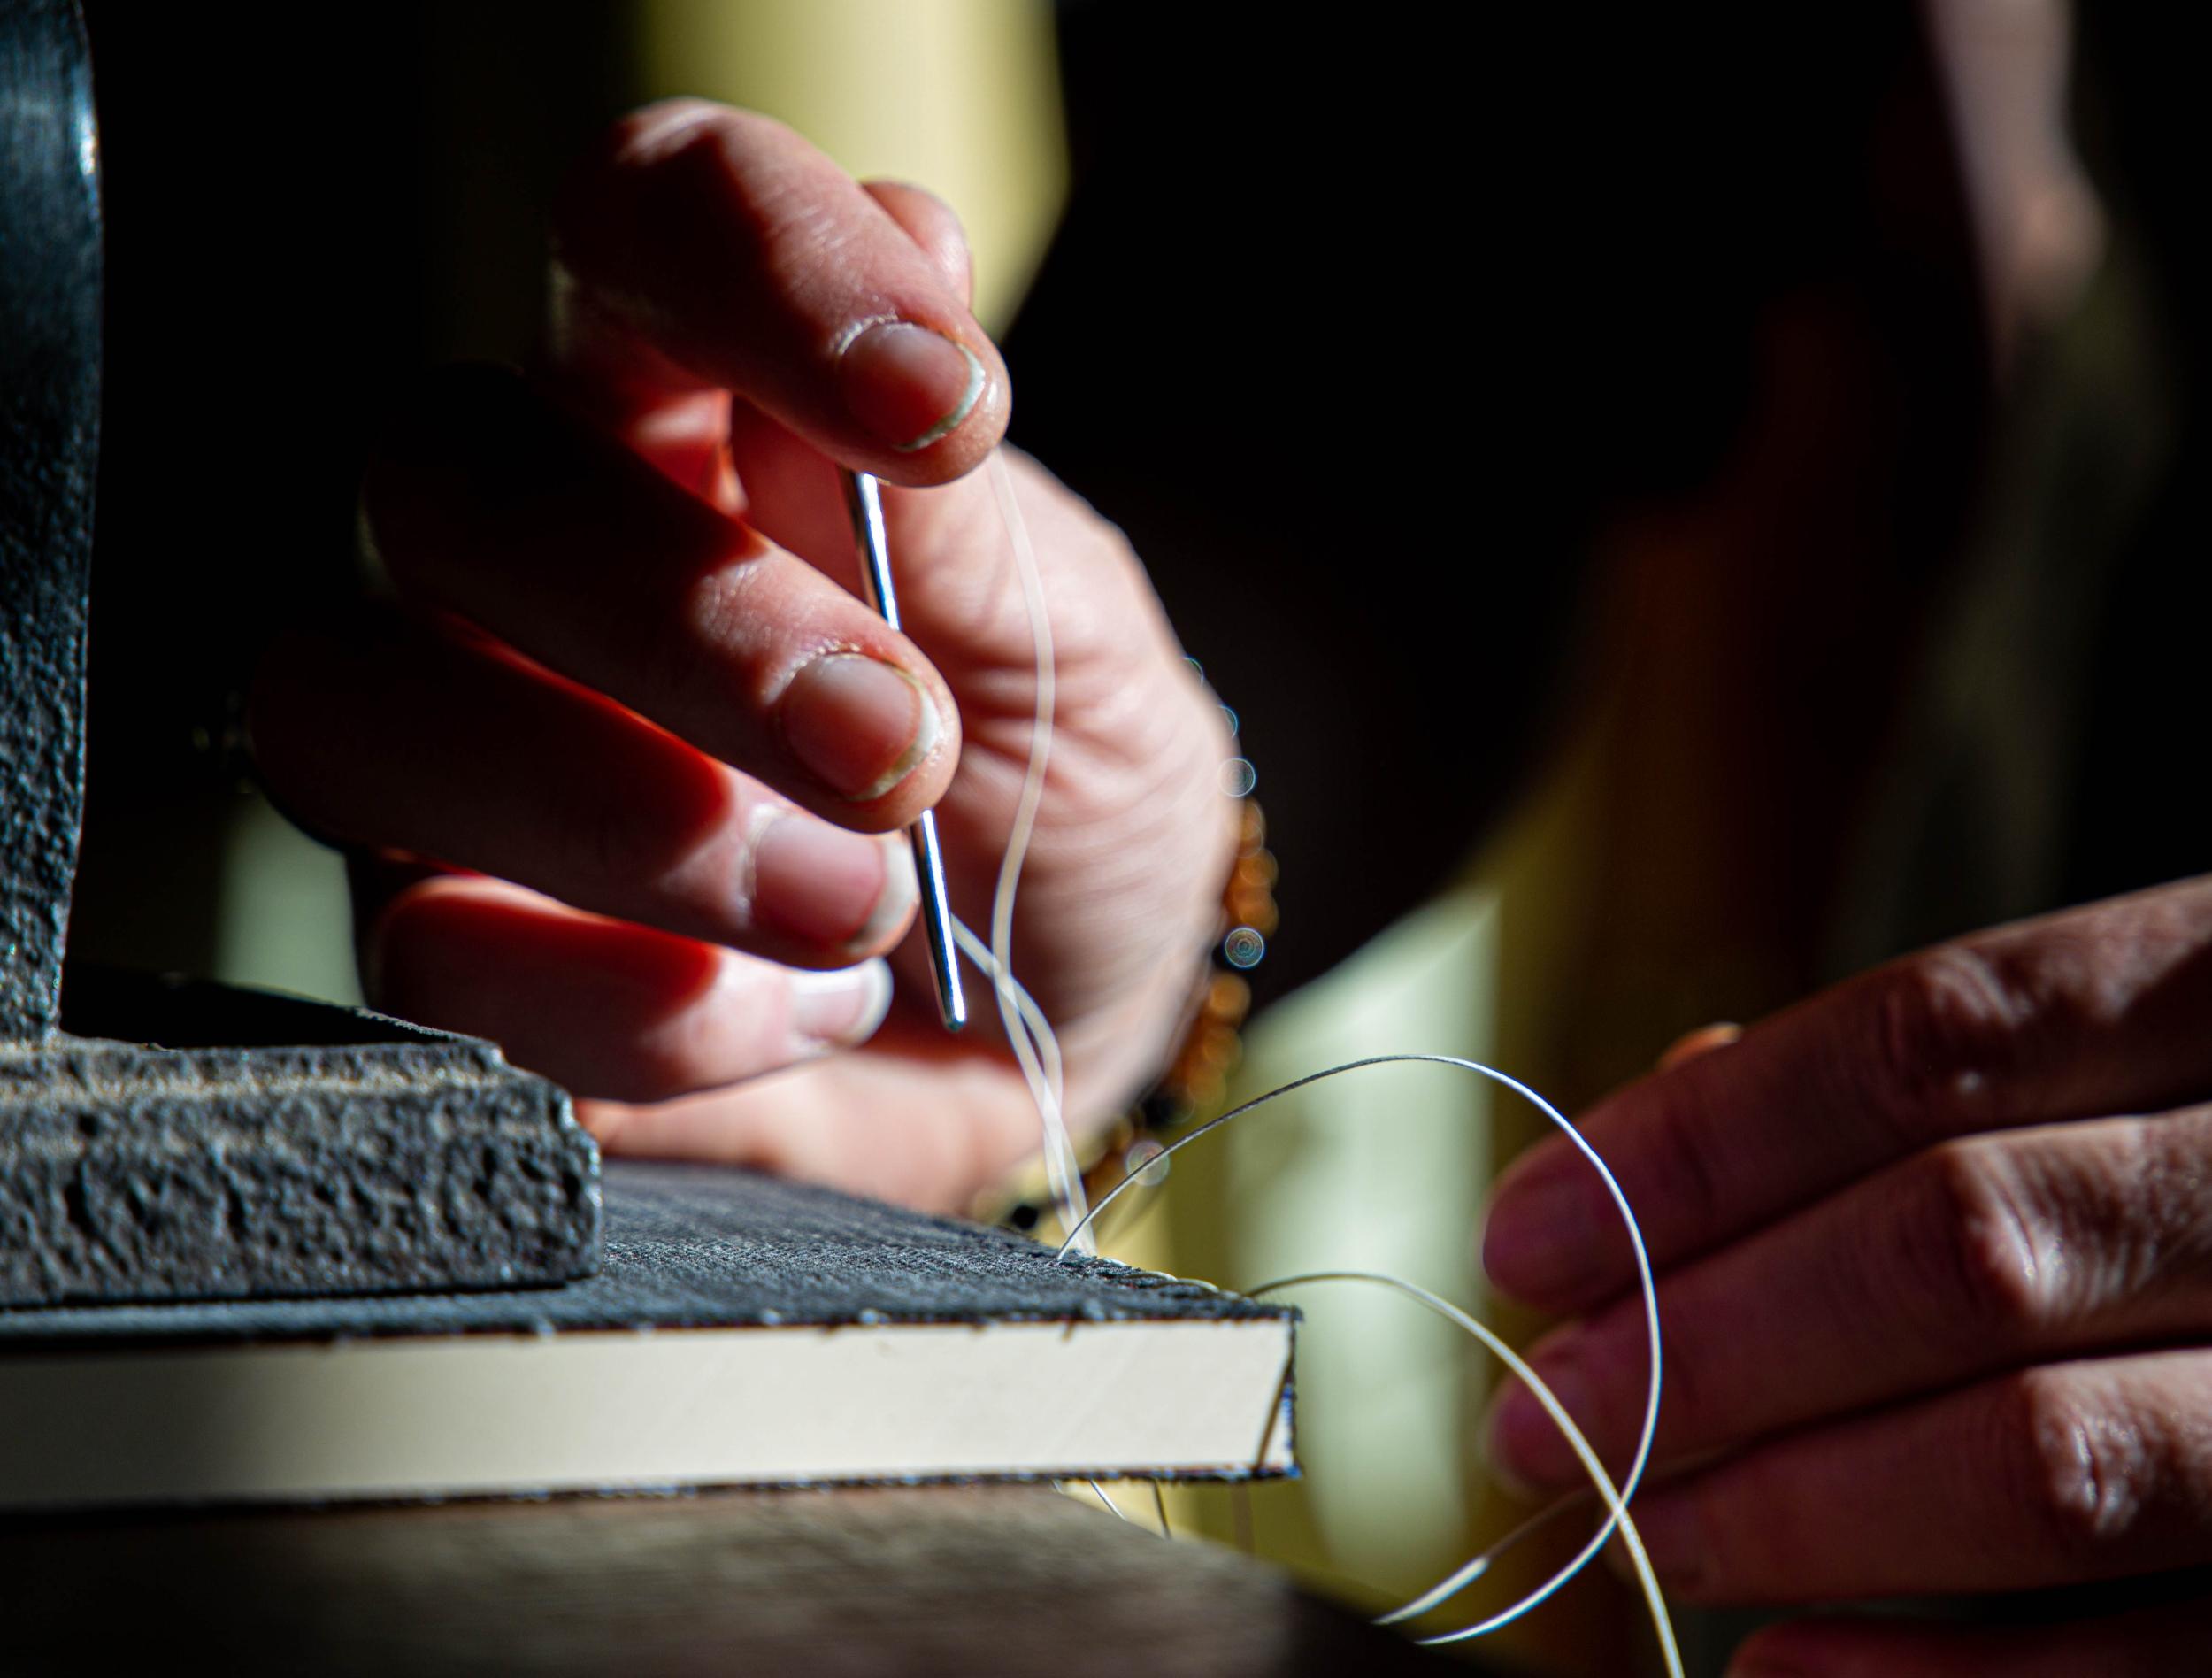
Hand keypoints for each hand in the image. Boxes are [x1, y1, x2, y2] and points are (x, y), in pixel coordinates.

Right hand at [249, 103, 1235, 1211]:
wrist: (1061, 1022)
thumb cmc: (1064, 795)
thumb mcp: (1070, 645)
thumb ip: (959, 499)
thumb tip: (909, 239)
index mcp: (707, 412)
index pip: (639, 223)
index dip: (752, 265)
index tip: (931, 402)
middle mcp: (547, 556)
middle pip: (455, 480)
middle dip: (691, 623)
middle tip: (895, 747)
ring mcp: (469, 754)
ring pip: (362, 710)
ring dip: (640, 825)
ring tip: (863, 906)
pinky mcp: (456, 951)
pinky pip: (437, 960)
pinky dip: (642, 1006)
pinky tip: (797, 1012)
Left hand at [1479, 877, 2211, 1673]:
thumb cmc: (2198, 1145)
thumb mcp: (2111, 1049)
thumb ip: (1904, 1093)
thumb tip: (1642, 1143)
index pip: (1926, 1044)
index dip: (1697, 1149)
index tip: (1527, 1237)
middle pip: (1959, 1250)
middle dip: (1706, 1340)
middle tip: (1542, 1406)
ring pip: (2052, 1459)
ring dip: (1794, 1505)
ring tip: (1636, 1521)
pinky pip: (2160, 1656)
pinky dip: (1950, 1677)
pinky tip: (1789, 1664)